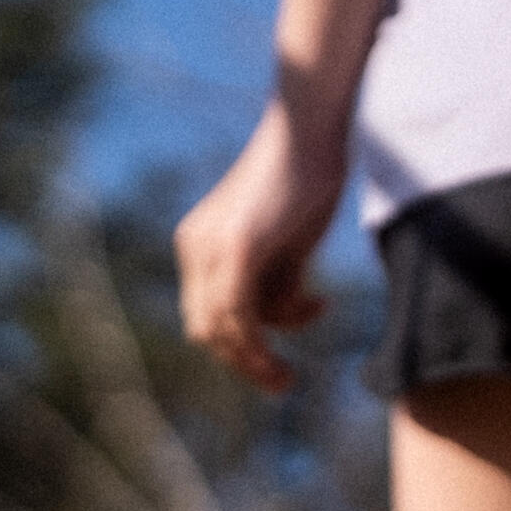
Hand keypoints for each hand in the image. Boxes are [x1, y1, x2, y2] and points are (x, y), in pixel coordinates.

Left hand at [174, 105, 347, 393]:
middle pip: (207, 329)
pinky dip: (268, 337)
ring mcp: (213, 246)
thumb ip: (279, 277)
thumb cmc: (307, 178)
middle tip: (285, 381)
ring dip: (256, 362)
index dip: (239, 350)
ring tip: (291, 375)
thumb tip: (286, 315)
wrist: (309, 129)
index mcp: (200, 245)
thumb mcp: (288, 240)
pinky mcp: (239, 246)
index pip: (207, 317)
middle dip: (245, 365)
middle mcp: (196, 246)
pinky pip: (241, 312)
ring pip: (224, 328)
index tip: (280, 361)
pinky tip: (315, 313)